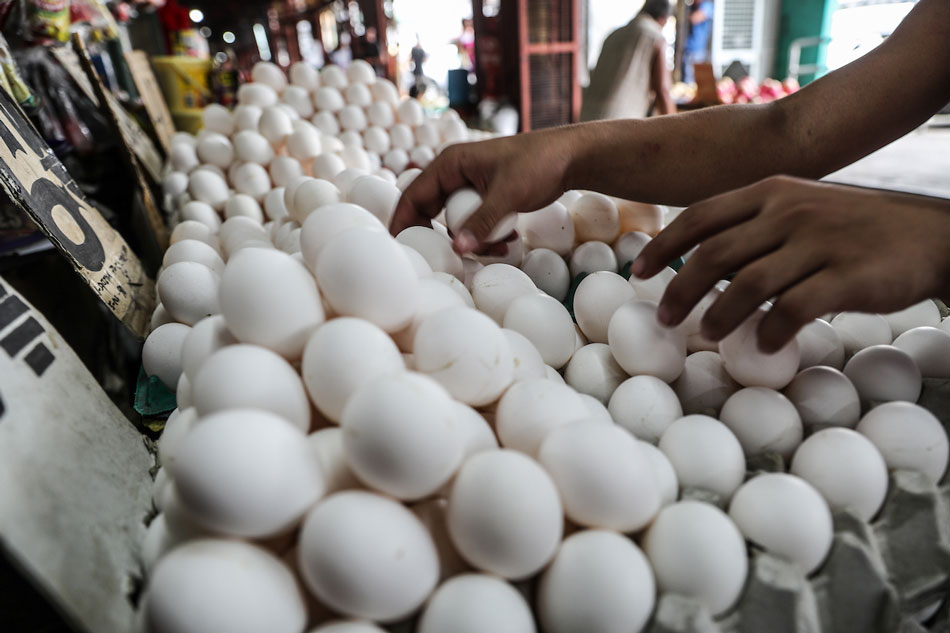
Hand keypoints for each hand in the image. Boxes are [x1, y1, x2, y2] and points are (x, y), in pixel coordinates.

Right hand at [391, 128, 574, 252]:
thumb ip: (481, 222)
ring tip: (497, 247)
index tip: (399, 246)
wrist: (571, 158)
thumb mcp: (507, 195)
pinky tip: (508, 240)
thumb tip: (457, 249)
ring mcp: (471, 186)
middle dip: (442, 237)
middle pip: (431, 211)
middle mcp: (456, 174)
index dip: (403, 220)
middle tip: (444, 260)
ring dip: (472, 239)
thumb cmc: (538, 164)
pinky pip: (475, 222)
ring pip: (456, 221)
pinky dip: (486, 235)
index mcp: (451, 164)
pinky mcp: (487, 197)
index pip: (414, 194)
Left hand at [631, 175, 949, 351]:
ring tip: (706, 334)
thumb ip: (754, 227)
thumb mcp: (801, 208)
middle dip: (679, 288)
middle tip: (664, 317)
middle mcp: (789, 211)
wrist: (930, 235)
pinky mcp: (847, 275)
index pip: (700, 215)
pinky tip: (761, 347)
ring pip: (748, 284)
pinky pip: (794, 309)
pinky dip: (770, 332)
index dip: (663, 245)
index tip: (639, 271)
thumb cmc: (855, 227)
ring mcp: (819, 242)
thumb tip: (703, 264)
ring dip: (719, 314)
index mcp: (770, 191)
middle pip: (714, 253)